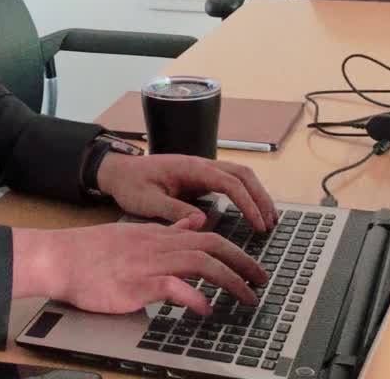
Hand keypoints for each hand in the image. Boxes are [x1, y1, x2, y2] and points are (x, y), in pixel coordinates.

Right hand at [13, 222, 269, 314]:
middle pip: (211, 246)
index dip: (234, 249)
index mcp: (158, 234)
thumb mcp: (134, 233)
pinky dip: (193, 297)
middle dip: (242, 263)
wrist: (59, 258)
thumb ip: (166, 229)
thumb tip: (193, 221)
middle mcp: (158, 245)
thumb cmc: (91, 252)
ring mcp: (148, 263)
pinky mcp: (136, 284)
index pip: (206, 235)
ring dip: (229, 280)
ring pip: (200, 263)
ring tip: (246, 297)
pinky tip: (205, 309)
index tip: (251, 265)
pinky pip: (172, 287)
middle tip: (262, 280)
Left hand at [97, 153, 278, 232]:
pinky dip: (245, 195)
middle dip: (260, 197)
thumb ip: (174, 210)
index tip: (258, 224)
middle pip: (242, 174)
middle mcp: (201, 164)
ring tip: (268, 219)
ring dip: (257, 194)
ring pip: (240, 175)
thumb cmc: (131, 184)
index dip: (248, 203)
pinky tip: (251, 212)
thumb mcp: (147, 201)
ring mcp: (202, 169)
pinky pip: (230, 182)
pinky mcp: (201, 177)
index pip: (229, 182)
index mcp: (190, 167)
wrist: (118, 172)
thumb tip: (203, 221)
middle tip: (271, 223)